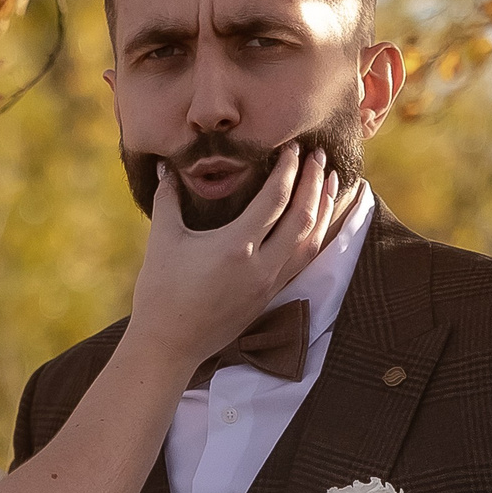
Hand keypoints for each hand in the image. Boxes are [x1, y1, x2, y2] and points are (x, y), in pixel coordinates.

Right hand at [124, 144, 344, 373]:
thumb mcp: (162, 240)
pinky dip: (316, 236)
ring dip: (323, 208)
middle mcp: (261, 265)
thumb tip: (164, 166)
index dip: (289, 169)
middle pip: (302, 217)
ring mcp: (269, 284)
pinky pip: (303, 262)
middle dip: (314, 182)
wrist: (170, 345)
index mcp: (236, 246)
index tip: (294, 147)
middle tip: (319, 155)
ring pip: (310, 241)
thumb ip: (167, 199)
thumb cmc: (161, 292)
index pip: (275, 199)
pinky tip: (320, 222)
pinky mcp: (270, 296)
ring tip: (330, 181)